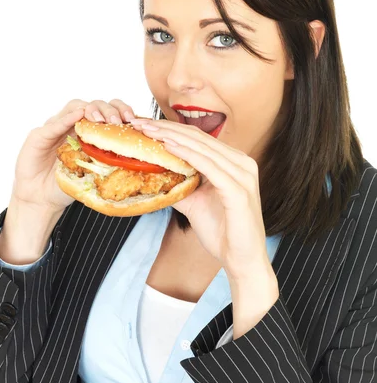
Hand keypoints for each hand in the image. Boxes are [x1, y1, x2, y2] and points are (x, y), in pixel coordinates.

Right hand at [11, 99, 136, 213]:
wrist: (41, 199)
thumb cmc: (67, 184)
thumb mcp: (93, 175)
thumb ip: (109, 164)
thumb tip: (139, 163)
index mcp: (88, 132)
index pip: (107, 111)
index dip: (121, 111)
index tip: (134, 120)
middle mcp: (73, 125)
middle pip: (94, 105)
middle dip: (109, 109)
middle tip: (119, 121)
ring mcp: (56, 127)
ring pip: (75, 107)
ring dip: (90, 110)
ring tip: (100, 119)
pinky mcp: (39, 136)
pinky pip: (54, 124)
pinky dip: (66, 119)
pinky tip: (77, 117)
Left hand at [130, 117, 273, 282]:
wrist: (241, 260)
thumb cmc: (222, 232)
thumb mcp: (195, 203)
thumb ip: (180, 185)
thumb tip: (155, 176)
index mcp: (234, 162)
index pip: (198, 139)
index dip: (170, 129)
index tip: (144, 125)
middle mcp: (242, 163)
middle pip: (199, 138)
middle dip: (167, 129)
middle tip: (139, 123)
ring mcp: (243, 175)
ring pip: (202, 148)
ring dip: (173, 137)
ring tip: (149, 131)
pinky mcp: (239, 190)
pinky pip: (209, 166)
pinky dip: (188, 155)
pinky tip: (168, 147)